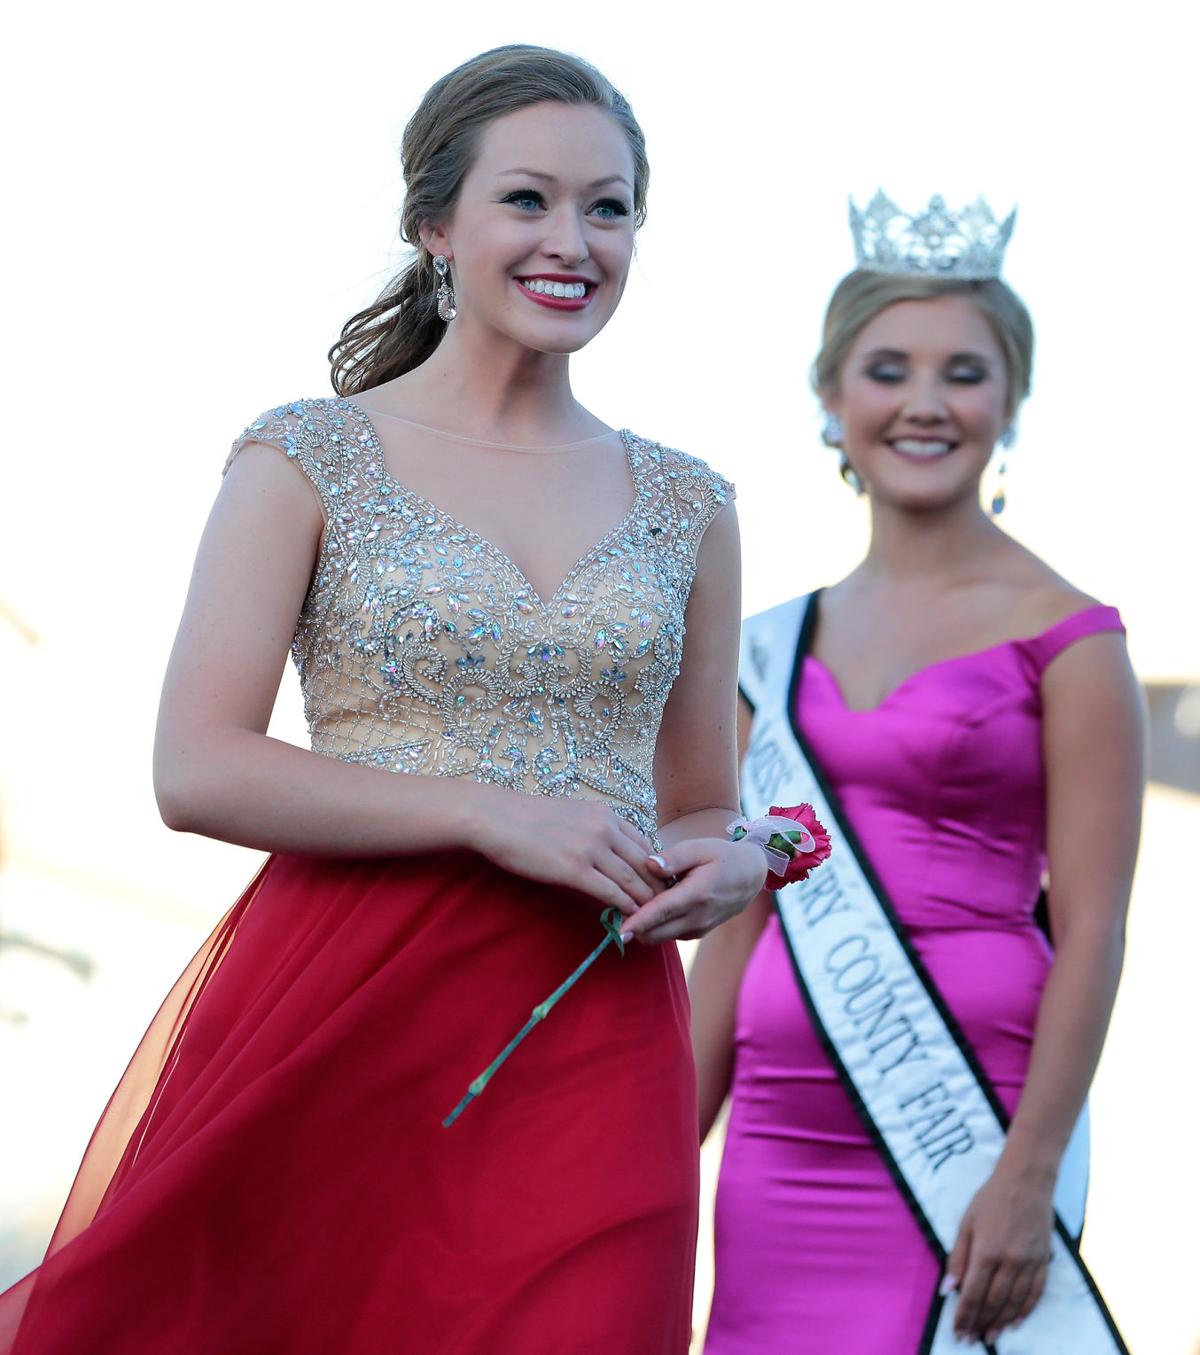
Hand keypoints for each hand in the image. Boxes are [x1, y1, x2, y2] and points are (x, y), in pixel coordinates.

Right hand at [473, 794, 663, 915]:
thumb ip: (595, 829)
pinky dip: (624, 906)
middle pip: (645, 863)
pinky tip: (630, 915)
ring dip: (645, 900)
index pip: (644, 844)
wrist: (497, 818)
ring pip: (631, 879)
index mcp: (606, 815)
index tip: (661, 884)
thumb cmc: (528, 818)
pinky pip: (610, 892)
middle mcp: (605, 828)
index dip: (656, 867)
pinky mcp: (574, 870)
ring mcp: (591, 849)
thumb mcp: (573, 814)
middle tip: (667, 905)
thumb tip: (609, 851)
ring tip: (654, 916)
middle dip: (658, 886)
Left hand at [620, 837, 768, 943]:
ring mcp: (697, 929)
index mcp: (697, 895)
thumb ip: (673, 857)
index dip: (638, 922)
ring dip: (644, 926)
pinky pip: (668, 934)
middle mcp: (697, 918)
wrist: (750, 876)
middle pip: (655, 933)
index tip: (618, 931)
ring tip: (634, 901)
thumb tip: (648, 865)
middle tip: (616, 904)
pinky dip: (656, 926)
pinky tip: (653, 905)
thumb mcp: (699, 848)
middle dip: (633, 925)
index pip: (661, 912)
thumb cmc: (722, 857)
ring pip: (659, 937)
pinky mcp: (695, 934)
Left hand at [944, 1160, 1054, 1343]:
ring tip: (991, 1336)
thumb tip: (947, 1289)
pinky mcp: (1044, 1261)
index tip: (958, 1332)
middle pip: (993, 1302)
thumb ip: (958, 1257)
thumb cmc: (991, 1198)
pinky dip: (1025, 1311)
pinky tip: (1015, 1322)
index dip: (964, 1316)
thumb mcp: (966, 1222)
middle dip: (980, 1323)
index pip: (973, 1293)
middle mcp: (1009, 1261)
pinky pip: (1035, 1294)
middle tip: (972, 1339)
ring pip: (1015, 1302)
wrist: (1027, 1182)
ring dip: (1001, 1322)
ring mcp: (1029, 1263)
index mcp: (986, 1251)